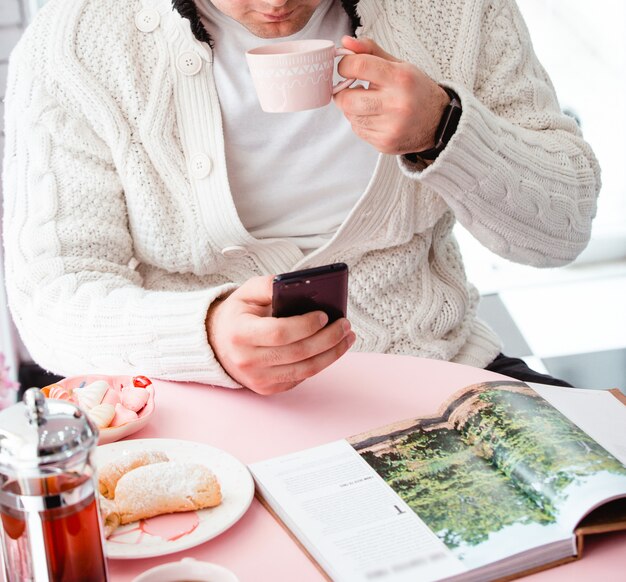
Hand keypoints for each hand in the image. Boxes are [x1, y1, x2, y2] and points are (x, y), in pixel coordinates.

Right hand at [206, 275, 355, 394]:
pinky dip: (320, 363)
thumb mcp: (246, 292)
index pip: (279, 333)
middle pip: (297, 353)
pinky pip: (301, 377)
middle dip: (327, 339)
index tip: (324, 315)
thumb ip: (268, 285)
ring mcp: (258, 379)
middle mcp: (247, 360)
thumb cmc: (238, 314)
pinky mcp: (268, 388)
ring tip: (347, 337)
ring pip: (304, 370)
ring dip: (331, 354)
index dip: (305, 325)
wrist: (217, 343)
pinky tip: (332, 349)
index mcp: (240, 333)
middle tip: (345, 325)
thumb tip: (295, 284)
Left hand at [334, 36, 449, 154]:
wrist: (439, 122)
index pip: (359, 67)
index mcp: (400, 78)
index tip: (346, 67)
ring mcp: (390, 127)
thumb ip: (371, 52)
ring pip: (351, 116)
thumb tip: (345, 43)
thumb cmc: (416, 91)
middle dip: (342, 93)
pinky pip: (358, 130)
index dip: (345, 65)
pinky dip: (360, 122)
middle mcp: (396, 104)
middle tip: (350, 88)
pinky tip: (375, 116)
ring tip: (367, 102)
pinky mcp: (385, 143)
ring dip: (352, 108)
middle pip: (347, 99)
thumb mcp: (399, 65)